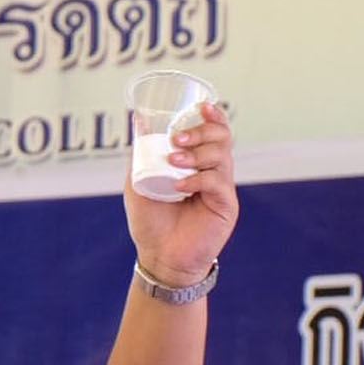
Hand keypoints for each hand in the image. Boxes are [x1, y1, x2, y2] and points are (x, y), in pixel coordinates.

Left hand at [125, 101, 238, 287]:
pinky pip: (217, 182)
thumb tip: (137, 120)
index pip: (215, 132)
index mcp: (199, 164)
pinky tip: (180, 187)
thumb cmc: (151, 223)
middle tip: (178, 138)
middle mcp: (214, 173)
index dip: (214, 116)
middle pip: (222, 139)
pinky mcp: (225, 207)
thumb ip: (141, 154)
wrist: (159, 258)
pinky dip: (198, 179)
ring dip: (197, 154)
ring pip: (222, 156)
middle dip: (202, 132)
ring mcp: (221, 189)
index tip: (202, 106)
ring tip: (175, 162)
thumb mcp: (139, 183)